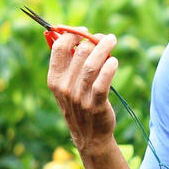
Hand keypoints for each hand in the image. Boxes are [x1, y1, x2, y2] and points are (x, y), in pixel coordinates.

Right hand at [46, 27, 118, 153]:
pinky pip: (103, 81)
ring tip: (112, 40)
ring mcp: (80, 96)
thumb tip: (78, 36)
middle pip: (79, 51)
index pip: (58, 47)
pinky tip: (114, 61)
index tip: (85, 32)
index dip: (72, 34)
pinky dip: (110, 67)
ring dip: (104, 47)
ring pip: (92, 63)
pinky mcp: (96, 104)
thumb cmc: (79, 104)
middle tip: (104, 38)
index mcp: (54, 79)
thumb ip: (69, 63)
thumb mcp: (66, 86)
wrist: (89, 136)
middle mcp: (64, 87)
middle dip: (94, 40)